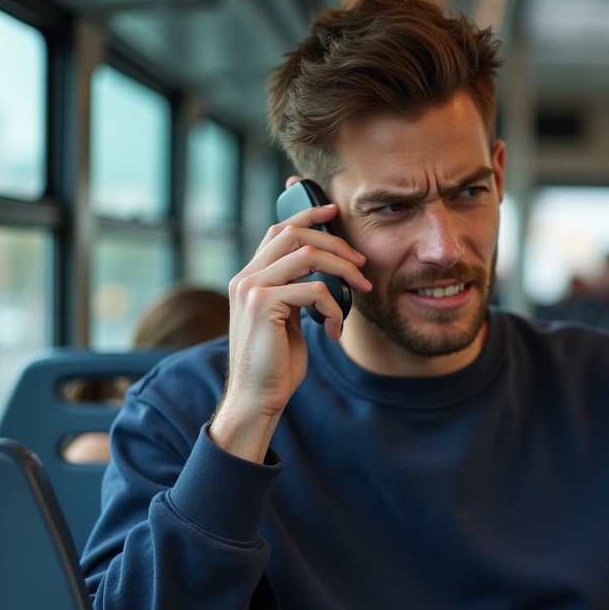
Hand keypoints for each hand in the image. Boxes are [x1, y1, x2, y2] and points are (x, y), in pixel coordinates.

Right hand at [209, 204, 371, 462]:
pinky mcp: (262, 305)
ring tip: (362, 288)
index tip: (334, 211)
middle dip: (335, 243)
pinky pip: (313, 290)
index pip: (279, 231)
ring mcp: (250, 288)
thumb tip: (326, 271)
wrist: (258, 398)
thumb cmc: (277, 363)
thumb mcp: (289, 319)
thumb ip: (297, 291)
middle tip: (362, 264)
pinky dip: (334, 308)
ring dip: (343, 270)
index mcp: (250, 277)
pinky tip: (335, 331)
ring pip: (307, 256)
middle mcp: (245, 277)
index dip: (307, 216)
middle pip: (294, 235)